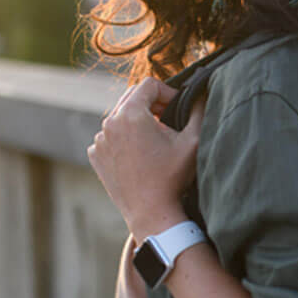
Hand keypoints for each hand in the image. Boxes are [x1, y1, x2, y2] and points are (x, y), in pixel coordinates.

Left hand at [87, 79, 205, 239]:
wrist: (151, 213)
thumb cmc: (173, 178)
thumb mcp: (193, 141)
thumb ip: (199, 109)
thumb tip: (201, 93)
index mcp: (131, 114)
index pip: (149, 84)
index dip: (168, 92)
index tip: (178, 108)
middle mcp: (109, 123)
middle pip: (132, 97)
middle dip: (152, 104)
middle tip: (169, 121)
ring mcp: (99, 140)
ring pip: (120, 116)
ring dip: (138, 121)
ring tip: (155, 140)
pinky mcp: (96, 155)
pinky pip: (110, 135)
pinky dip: (124, 138)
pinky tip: (140, 154)